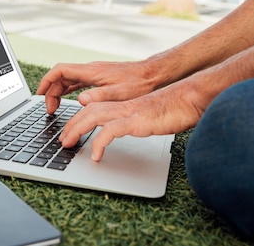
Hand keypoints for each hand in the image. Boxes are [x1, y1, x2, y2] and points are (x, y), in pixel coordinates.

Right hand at [36, 60, 159, 112]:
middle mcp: (90, 70)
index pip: (60, 70)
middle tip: (50, 110)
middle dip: (50, 92)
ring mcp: (94, 73)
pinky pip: (77, 82)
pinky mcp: (99, 78)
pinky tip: (69, 101)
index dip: (46, 81)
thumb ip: (99, 96)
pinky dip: (68, 91)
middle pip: (61, 76)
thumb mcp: (119, 93)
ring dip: (58, 92)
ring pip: (68, 79)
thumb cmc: (139, 83)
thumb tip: (80, 100)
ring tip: (55, 108)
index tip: (39, 95)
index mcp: (91, 72)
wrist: (153, 75)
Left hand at [59, 74, 216, 160]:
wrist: (191, 99)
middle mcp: (123, 106)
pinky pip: (112, 130)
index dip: (78, 119)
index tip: (70, 133)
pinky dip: (100, 142)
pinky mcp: (138, 120)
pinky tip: (96, 155)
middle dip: (71, 125)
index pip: (94, 108)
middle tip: (62, 141)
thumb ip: (134, 121)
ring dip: (77, 130)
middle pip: (88, 110)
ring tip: (68, 145)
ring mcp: (129, 112)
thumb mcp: (148, 117)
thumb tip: (125, 130)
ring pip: (94, 116)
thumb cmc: (174, 109)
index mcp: (124, 104)